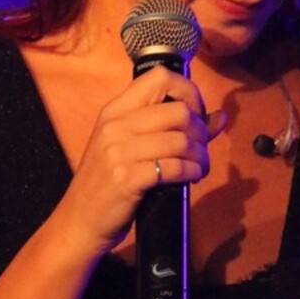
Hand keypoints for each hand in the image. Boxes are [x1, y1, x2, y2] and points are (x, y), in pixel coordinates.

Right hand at [59, 65, 226, 253]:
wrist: (79, 221)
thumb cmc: (108, 184)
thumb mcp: (131, 148)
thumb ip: (173, 128)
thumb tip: (220, 117)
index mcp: (114, 111)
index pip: (159, 77)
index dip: (189, 92)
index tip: (196, 114)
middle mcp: (115, 126)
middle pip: (178, 111)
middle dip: (200, 130)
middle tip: (201, 148)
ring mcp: (118, 152)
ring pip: (181, 140)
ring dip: (200, 155)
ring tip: (200, 166)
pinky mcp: (126, 179)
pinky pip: (174, 167)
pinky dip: (193, 172)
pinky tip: (192, 177)